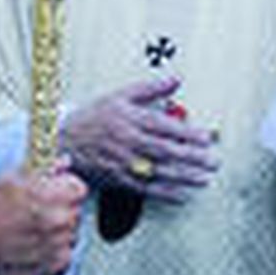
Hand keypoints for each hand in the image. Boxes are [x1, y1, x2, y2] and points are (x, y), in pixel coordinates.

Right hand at [0, 165, 84, 274]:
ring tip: (31, 232)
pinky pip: (65, 254)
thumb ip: (41, 169)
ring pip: (70, 234)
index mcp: (52, 196)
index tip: (55, 192)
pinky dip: (53, 252)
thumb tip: (63, 162)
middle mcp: (61, 221)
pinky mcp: (57, 266)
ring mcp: (60, 245)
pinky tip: (33, 248)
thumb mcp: (9, 180)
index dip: (66, 188)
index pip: (79, 189)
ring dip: (57, 232)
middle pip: (75, 211)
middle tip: (36, 213)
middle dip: (61, 209)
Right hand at [58, 75, 217, 202]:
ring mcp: (123, 162)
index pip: (164, 127)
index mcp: (129, 119)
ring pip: (157, 171)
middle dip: (192, 157)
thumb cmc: (93, 117)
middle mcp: (127, 141)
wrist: (63, 138)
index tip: (207, 138)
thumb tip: (175, 80)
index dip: (187, 133)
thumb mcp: (119, 96)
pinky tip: (180, 194)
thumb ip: (150, 89)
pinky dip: (163, 193)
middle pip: (165, 151)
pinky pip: (144, 188)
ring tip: (203, 178)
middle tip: (212, 161)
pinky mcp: (118, 178)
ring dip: (183, 177)